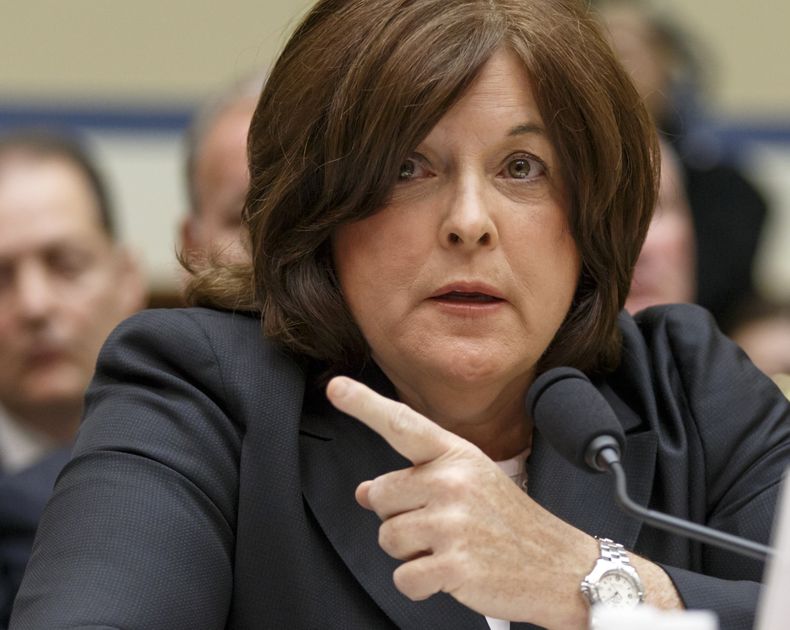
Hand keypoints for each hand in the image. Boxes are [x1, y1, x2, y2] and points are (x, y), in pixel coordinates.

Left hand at [326, 376, 596, 627]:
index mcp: (456, 456)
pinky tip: (451, 573)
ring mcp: (454, 522)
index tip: (336, 387)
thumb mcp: (468, 485)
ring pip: (388, 538)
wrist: (560, 565)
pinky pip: (404, 577)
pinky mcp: (455, 564)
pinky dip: (420, 583)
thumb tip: (365, 491)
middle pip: (382, 496)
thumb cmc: (509, 522)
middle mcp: (453, 481)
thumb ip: (416, 481)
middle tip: (441, 525)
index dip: (365, 405)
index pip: (403, 425)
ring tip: (449, 547)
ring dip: (411, 552)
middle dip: (400, 516)